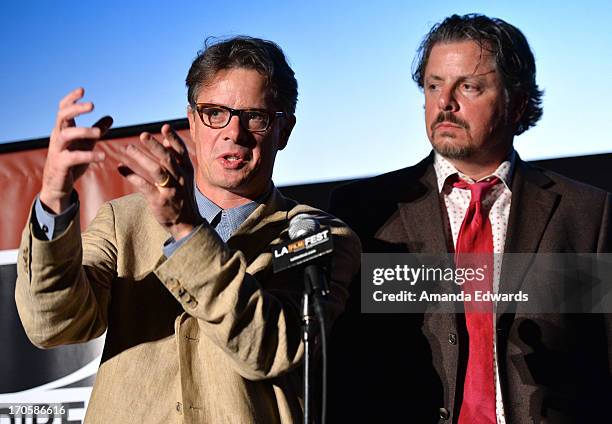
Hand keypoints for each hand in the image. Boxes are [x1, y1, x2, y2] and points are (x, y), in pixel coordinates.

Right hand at [40, 88, 112, 213]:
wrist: (58, 185)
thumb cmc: (71, 162)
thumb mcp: (86, 144)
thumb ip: (97, 130)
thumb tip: (110, 117)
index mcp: (63, 130)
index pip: (63, 109)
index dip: (71, 99)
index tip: (82, 90)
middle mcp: (57, 137)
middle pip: (61, 117)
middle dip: (76, 109)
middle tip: (92, 105)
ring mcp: (57, 150)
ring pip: (65, 134)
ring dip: (82, 131)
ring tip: (99, 133)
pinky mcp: (61, 164)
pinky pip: (73, 157)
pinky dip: (88, 156)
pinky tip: (102, 156)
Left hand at [117, 124, 201, 239]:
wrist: (187, 223)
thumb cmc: (182, 196)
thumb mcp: (184, 177)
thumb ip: (176, 159)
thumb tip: (166, 141)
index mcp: (187, 170)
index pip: (181, 151)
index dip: (174, 138)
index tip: (165, 126)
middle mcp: (181, 178)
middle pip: (168, 159)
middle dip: (155, 146)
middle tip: (142, 134)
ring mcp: (171, 190)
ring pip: (156, 171)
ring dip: (141, 158)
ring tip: (127, 148)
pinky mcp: (160, 201)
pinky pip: (144, 186)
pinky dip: (132, 176)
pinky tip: (121, 168)